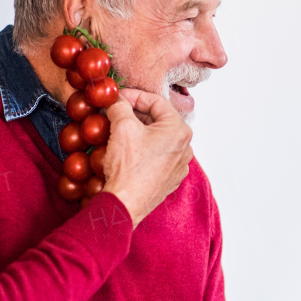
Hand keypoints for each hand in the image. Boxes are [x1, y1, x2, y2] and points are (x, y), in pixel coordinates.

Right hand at [101, 89, 192, 227]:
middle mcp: (185, 148)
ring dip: (137, 131)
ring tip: (117, 129)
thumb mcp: (122, 127)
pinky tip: (125, 150)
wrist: (125, 204)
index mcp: (180, 131)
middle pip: (158, 120)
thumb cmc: (128, 167)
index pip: (157, 102)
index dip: (134, 95)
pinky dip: (142, 149)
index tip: (118, 96)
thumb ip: (120, 106)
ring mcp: (178, 165)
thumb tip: (117, 100)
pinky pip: (156, 156)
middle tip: (115, 111)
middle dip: (135, 114)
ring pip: (156, 139)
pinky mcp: (169, 179)